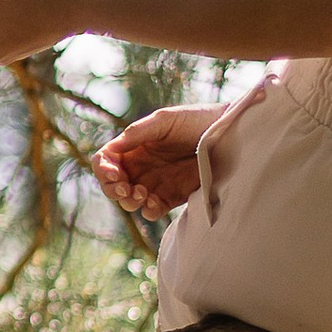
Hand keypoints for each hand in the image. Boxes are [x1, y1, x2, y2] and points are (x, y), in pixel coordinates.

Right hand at [94, 103, 213, 220]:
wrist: (228, 134)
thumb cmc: (196, 120)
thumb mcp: (165, 120)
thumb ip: (138, 133)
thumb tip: (113, 147)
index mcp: (133, 147)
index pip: (105, 162)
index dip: (103, 170)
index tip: (115, 174)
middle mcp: (140, 166)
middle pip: (112, 185)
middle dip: (113, 190)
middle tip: (126, 188)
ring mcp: (155, 183)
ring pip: (129, 201)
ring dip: (129, 202)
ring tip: (142, 193)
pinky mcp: (172, 197)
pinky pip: (152, 211)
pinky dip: (148, 211)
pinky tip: (154, 204)